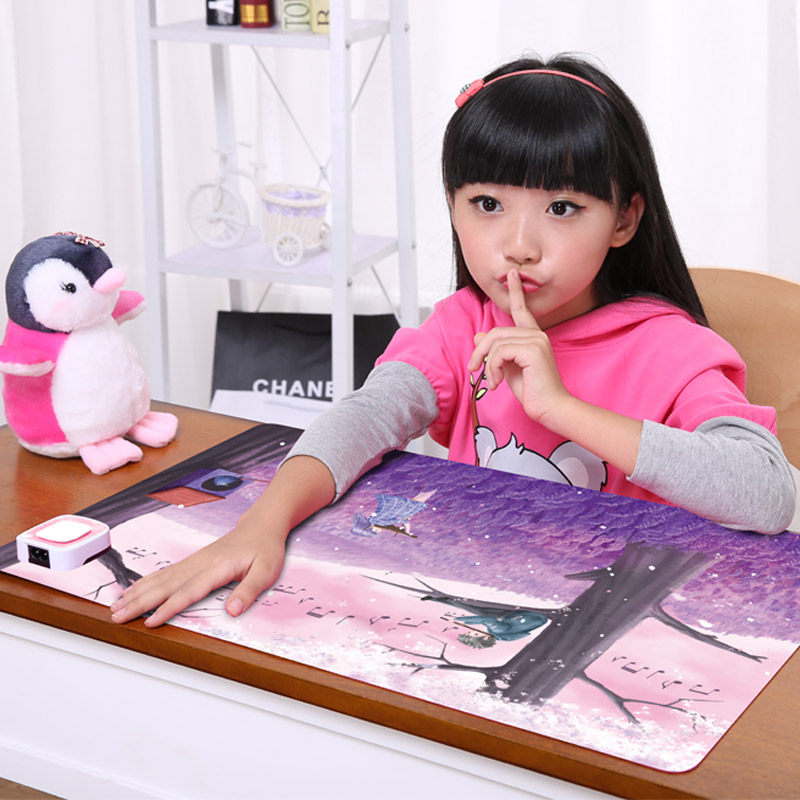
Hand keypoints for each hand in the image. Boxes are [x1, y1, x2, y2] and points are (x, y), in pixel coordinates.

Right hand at [110, 455, 334, 627]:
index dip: (169, 608)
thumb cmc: (265, 548)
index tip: (150, 622)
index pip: (188, 591)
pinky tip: (132, 591)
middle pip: (165, 585)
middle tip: (116, 617)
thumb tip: (233, 610)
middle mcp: (200, 563)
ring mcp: (193, 561)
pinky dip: (145, 583)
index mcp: (217, 567)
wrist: (261, 525)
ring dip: (136, 593)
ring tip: (115, 607)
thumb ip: (250, 590)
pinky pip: (165, 573)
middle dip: (139, 602)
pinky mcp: (192, 561)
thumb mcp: (267, 570)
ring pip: (160, 578)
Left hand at [468, 269, 568, 422]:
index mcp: (533, 337)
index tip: (511, 274)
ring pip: (495, 343)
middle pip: (495, 332)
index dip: (515, 292)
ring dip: (486, 365)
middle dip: (479, 352)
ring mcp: (536, 340)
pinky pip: (499, 352)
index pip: (521, 310)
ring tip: (491, 382)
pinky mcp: (533, 350)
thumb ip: (495, 351)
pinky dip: (492, 368)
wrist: (549, 407)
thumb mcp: (507, 368)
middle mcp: (536, 334)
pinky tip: (496, 383)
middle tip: (474, 370)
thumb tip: (478, 336)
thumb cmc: (532, 391)